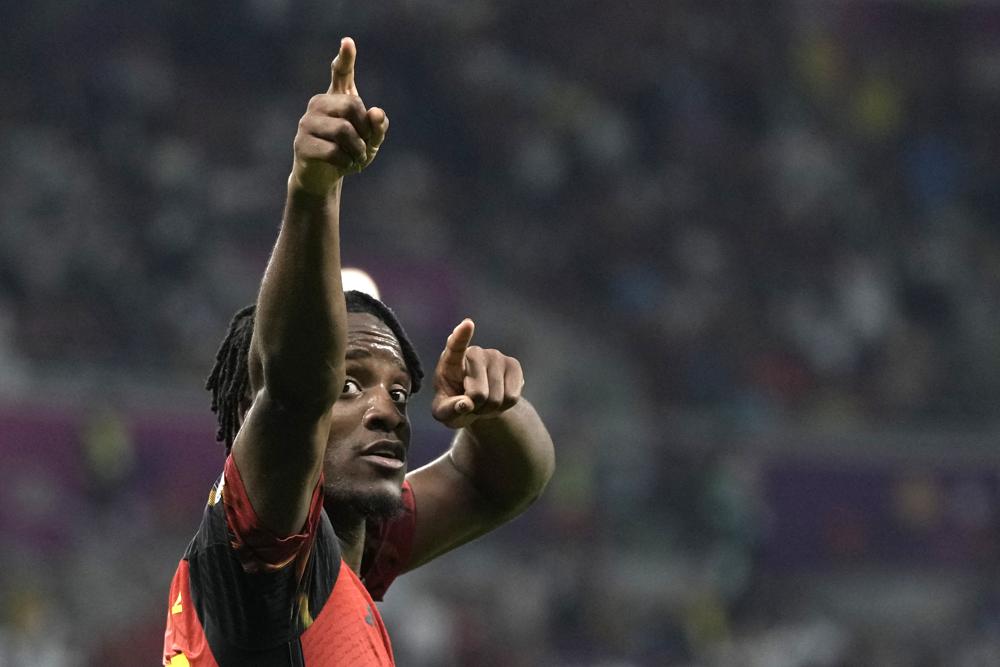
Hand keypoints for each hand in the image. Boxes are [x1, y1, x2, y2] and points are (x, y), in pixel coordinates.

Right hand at [289, 37, 388, 195]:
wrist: (322, 179)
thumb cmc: (348, 154)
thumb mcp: (370, 142)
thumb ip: (378, 127)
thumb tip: (376, 113)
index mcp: (336, 99)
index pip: (341, 73)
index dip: (346, 58)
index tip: (348, 42)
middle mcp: (318, 104)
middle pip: (351, 106)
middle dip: (365, 129)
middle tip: (366, 146)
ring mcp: (306, 123)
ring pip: (343, 130)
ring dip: (358, 149)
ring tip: (357, 158)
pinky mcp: (302, 144)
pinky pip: (333, 151)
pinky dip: (347, 162)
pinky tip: (345, 166)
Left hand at [431, 319, 524, 428]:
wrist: (478, 402)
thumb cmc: (455, 404)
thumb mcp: (443, 413)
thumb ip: (448, 410)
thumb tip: (466, 404)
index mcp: (450, 360)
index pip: (455, 346)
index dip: (461, 336)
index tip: (468, 324)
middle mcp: (474, 353)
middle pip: (478, 394)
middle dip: (476, 408)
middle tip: (472, 404)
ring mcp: (495, 356)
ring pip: (496, 398)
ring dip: (490, 409)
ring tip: (483, 402)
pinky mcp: (513, 364)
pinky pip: (512, 397)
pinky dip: (505, 407)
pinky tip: (498, 398)